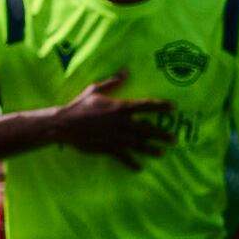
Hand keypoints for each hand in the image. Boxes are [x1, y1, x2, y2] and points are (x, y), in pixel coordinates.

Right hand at [44, 85, 171, 164]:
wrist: (65, 124)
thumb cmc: (79, 105)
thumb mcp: (95, 89)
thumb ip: (113, 82)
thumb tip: (126, 71)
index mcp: (120, 107)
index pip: (146, 106)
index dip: (161, 106)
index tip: (174, 107)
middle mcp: (122, 123)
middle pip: (147, 129)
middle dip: (162, 134)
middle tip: (174, 138)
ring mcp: (116, 137)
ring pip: (139, 145)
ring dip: (152, 149)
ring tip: (162, 152)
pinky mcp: (108, 148)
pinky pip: (124, 157)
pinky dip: (132, 163)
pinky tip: (140, 167)